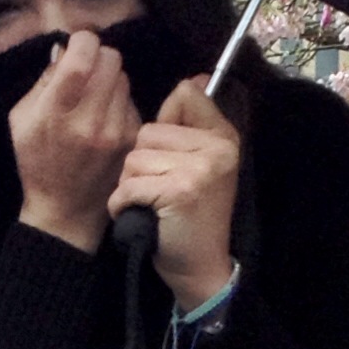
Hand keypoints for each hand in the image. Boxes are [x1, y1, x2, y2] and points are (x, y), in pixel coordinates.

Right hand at [9, 29, 140, 251]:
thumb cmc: (37, 161)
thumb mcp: (21, 119)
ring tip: (94, 98)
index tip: (77, 47)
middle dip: (98, 57)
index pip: (82, 55)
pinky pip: (131, 100)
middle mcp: (88, 120)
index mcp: (55, 112)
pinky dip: (119, 102)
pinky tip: (105, 118)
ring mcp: (114, 131)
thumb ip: (43, 80)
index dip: (82, 41)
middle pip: (110, 59)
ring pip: (124, 77)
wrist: (65, 210)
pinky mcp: (131, 139)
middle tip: (86, 71)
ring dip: (109, 79)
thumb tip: (64, 49)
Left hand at [110, 76, 239, 309]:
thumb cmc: (190, 217)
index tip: (171, 155)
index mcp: (224, 136)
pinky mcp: (179, 190)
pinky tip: (143, 218)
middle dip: (142, 163)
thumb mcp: (200, 166)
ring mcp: (200, 169)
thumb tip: (191, 80)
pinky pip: (128, 185)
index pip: (186, 95)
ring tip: (154, 204)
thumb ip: (189, 126)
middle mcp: (218, 148)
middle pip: (149, 130)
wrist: (200, 268)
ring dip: (132, 185)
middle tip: (162, 191)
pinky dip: (124, 205)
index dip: (166, 122)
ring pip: (135, 158)